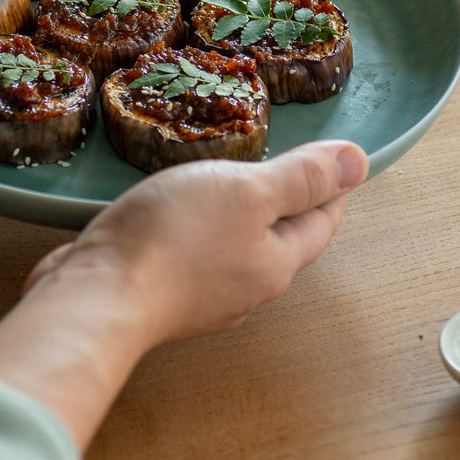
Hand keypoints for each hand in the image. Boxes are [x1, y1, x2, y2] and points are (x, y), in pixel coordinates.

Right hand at [26, 140, 368, 345]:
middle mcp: (245, 287)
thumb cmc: (176, 238)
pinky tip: (178, 216)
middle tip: (289, 168)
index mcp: (276, 261)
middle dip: (287, 205)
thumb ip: (301, 178)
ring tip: (231, 185)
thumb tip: (361, 162)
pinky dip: (197, 232)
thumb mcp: (247, 191)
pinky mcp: (161, 294)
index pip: (320, 221)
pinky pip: (192, 257)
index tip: (337, 163)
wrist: (99, 298)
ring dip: (238, 219)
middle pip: (279, 240)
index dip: (332, 188)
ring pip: (235, 250)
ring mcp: (202, 297)